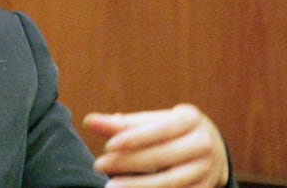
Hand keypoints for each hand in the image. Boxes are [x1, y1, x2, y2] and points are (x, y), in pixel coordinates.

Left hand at [83, 104, 228, 187]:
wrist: (212, 149)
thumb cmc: (170, 131)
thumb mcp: (151, 122)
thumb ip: (120, 124)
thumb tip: (88, 121)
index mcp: (189, 119)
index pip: (159, 129)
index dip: (134, 138)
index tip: (107, 146)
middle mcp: (203, 143)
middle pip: (162, 156)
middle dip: (128, 162)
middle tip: (99, 165)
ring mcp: (207, 168)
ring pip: (170, 181)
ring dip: (138, 186)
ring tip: (110, 186)